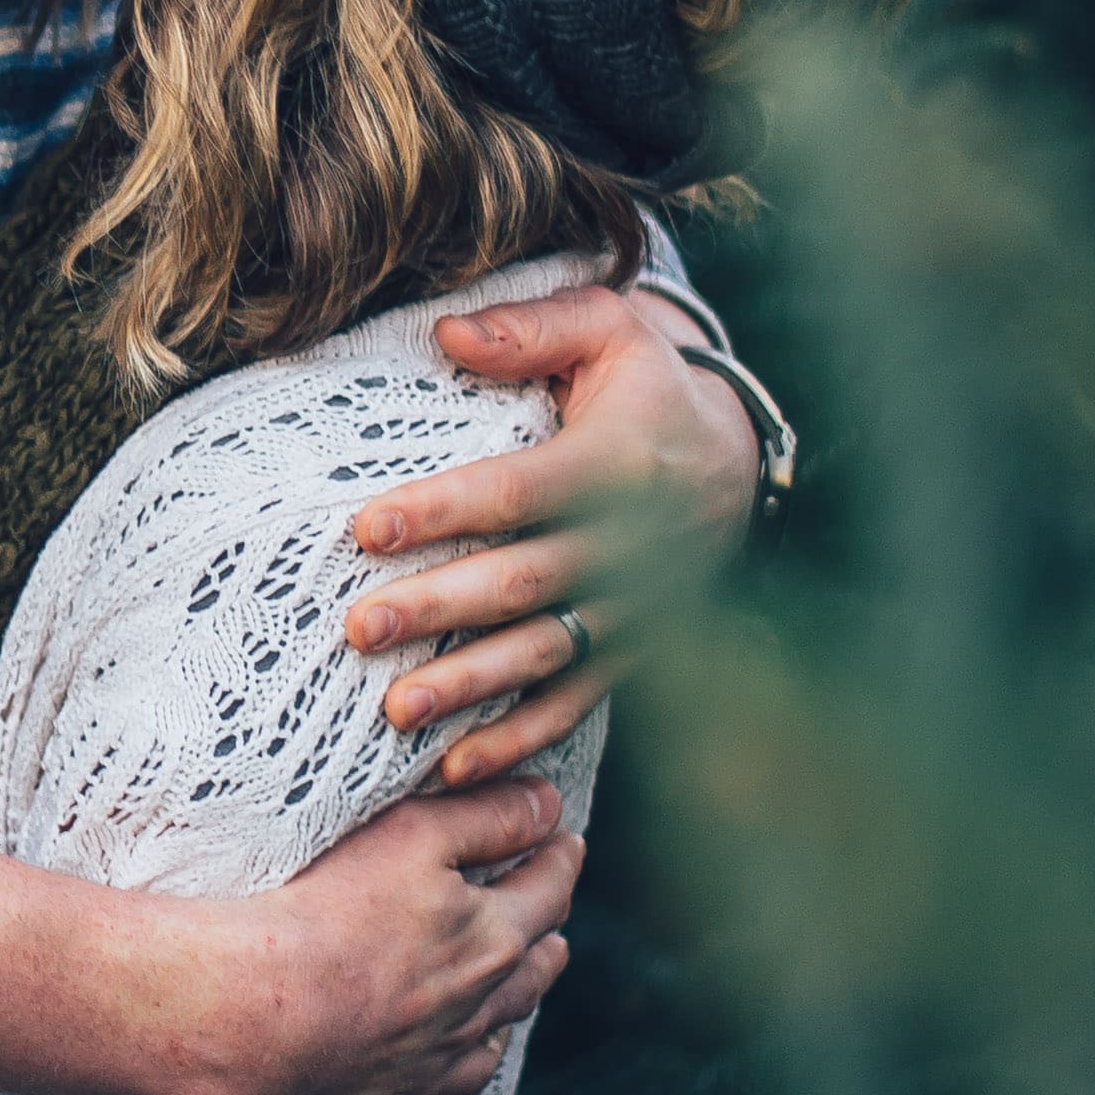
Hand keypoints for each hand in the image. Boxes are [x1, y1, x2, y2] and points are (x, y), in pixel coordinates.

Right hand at [176, 770, 581, 1094]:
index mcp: (487, 944)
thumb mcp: (413, 836)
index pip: (546, 894)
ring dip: (495, 1033)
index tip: (570, 845)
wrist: (249, 1015)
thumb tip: (550, 807)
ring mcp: (421, 1078)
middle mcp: (467, 1018)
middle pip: (526, 983)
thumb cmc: (323, 914)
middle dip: (546, 951)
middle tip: (554, 937)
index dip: (560, 862)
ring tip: (501, 1021)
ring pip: (479, 1057)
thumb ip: (486, 818)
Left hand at [343, 284, 761, 789]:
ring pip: (541, 653)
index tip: (366, 526)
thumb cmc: (646, 384)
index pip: (516, 491)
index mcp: (615, 462)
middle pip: (520, 583)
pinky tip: (455, 766)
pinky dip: (518, 738)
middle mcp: (627, 544)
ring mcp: (630, 607)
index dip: (442, 510)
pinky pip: (572, 703)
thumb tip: (444, 333)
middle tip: (360, 627)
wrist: (734, 459)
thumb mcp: (608, 328)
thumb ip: (530, 327)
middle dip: (439, 608)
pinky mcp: (627, 649)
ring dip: (469, 685)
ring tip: (396, 707)